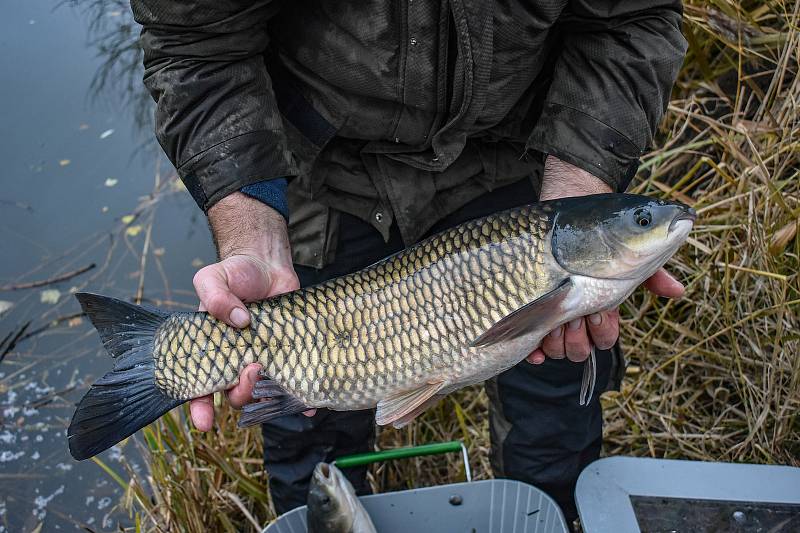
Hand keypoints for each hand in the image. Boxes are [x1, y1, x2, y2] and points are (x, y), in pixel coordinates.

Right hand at [189, 193, 313, 430]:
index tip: (205, 422)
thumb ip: (215, 296)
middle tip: (253, 368)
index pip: (200, 385)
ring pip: (263, 393)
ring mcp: (263, 359)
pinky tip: (308, 405)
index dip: (200, 407)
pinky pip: (293, 383)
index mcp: (211, 349)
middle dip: (242, 392)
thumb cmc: (236, 272)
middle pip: (235, 394)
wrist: (269, 264)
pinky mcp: (287, 354)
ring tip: (276, 377)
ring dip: (268, 395)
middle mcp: (236, 360)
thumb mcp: (213, 277)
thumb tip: (239, 320)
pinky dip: (300, 398)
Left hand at [525, 157, 684, 364]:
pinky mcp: (526, 312)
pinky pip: (529, 349)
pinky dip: (533, 352)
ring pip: (557, 351)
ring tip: (555, 313)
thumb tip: (679, 292)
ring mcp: (550, 316)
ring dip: (556, 340)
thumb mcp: (629, 249)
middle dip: (578, 336)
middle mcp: (576, 317)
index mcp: (599, 307)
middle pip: (580, 350)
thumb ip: (653, 274)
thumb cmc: (598, 230)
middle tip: (574, 309)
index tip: (597, 310)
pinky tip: (534, 345)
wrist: (564, 210)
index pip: (604, 340)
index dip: (602, 331)